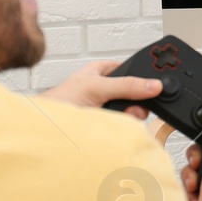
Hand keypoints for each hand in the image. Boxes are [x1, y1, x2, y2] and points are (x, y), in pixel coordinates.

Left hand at [40, 59, 162, 118]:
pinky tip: (115, 126)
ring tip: (115, 117)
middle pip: (137, 94)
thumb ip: (126, 85)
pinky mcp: (109, 126)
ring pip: (134, 112)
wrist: (47, 130)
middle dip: (136, 102)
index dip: (143, 78)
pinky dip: (124, 127)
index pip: (133, 70)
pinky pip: (127, 126)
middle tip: (130, 106)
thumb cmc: (60, 101)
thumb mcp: (96, 87)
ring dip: (130, 116)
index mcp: (104, 71)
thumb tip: (152, 85)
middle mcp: (108, 89)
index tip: (154, 87)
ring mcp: (109, 109)